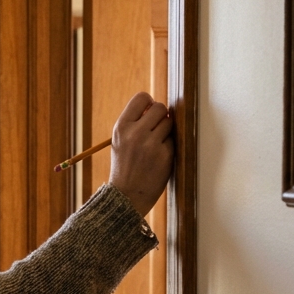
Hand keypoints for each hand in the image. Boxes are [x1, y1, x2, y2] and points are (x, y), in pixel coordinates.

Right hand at [108, 92, 173, 216]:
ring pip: (169, 122)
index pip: (142, 97)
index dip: (149, 103)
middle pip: (160, 107)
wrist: (126, 196)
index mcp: (121, 127)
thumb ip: (135, 122)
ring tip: (156, 143)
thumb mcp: (120, 141)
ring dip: (166, 130)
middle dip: (161, 115)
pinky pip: (173, 140)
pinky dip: (169, 146)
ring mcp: (151, 144)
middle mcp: (135, 133)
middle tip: (156, 127)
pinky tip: (159, 156)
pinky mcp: (165, 155)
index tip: (150, 112)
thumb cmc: (125, 166)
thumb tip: (157, 105)